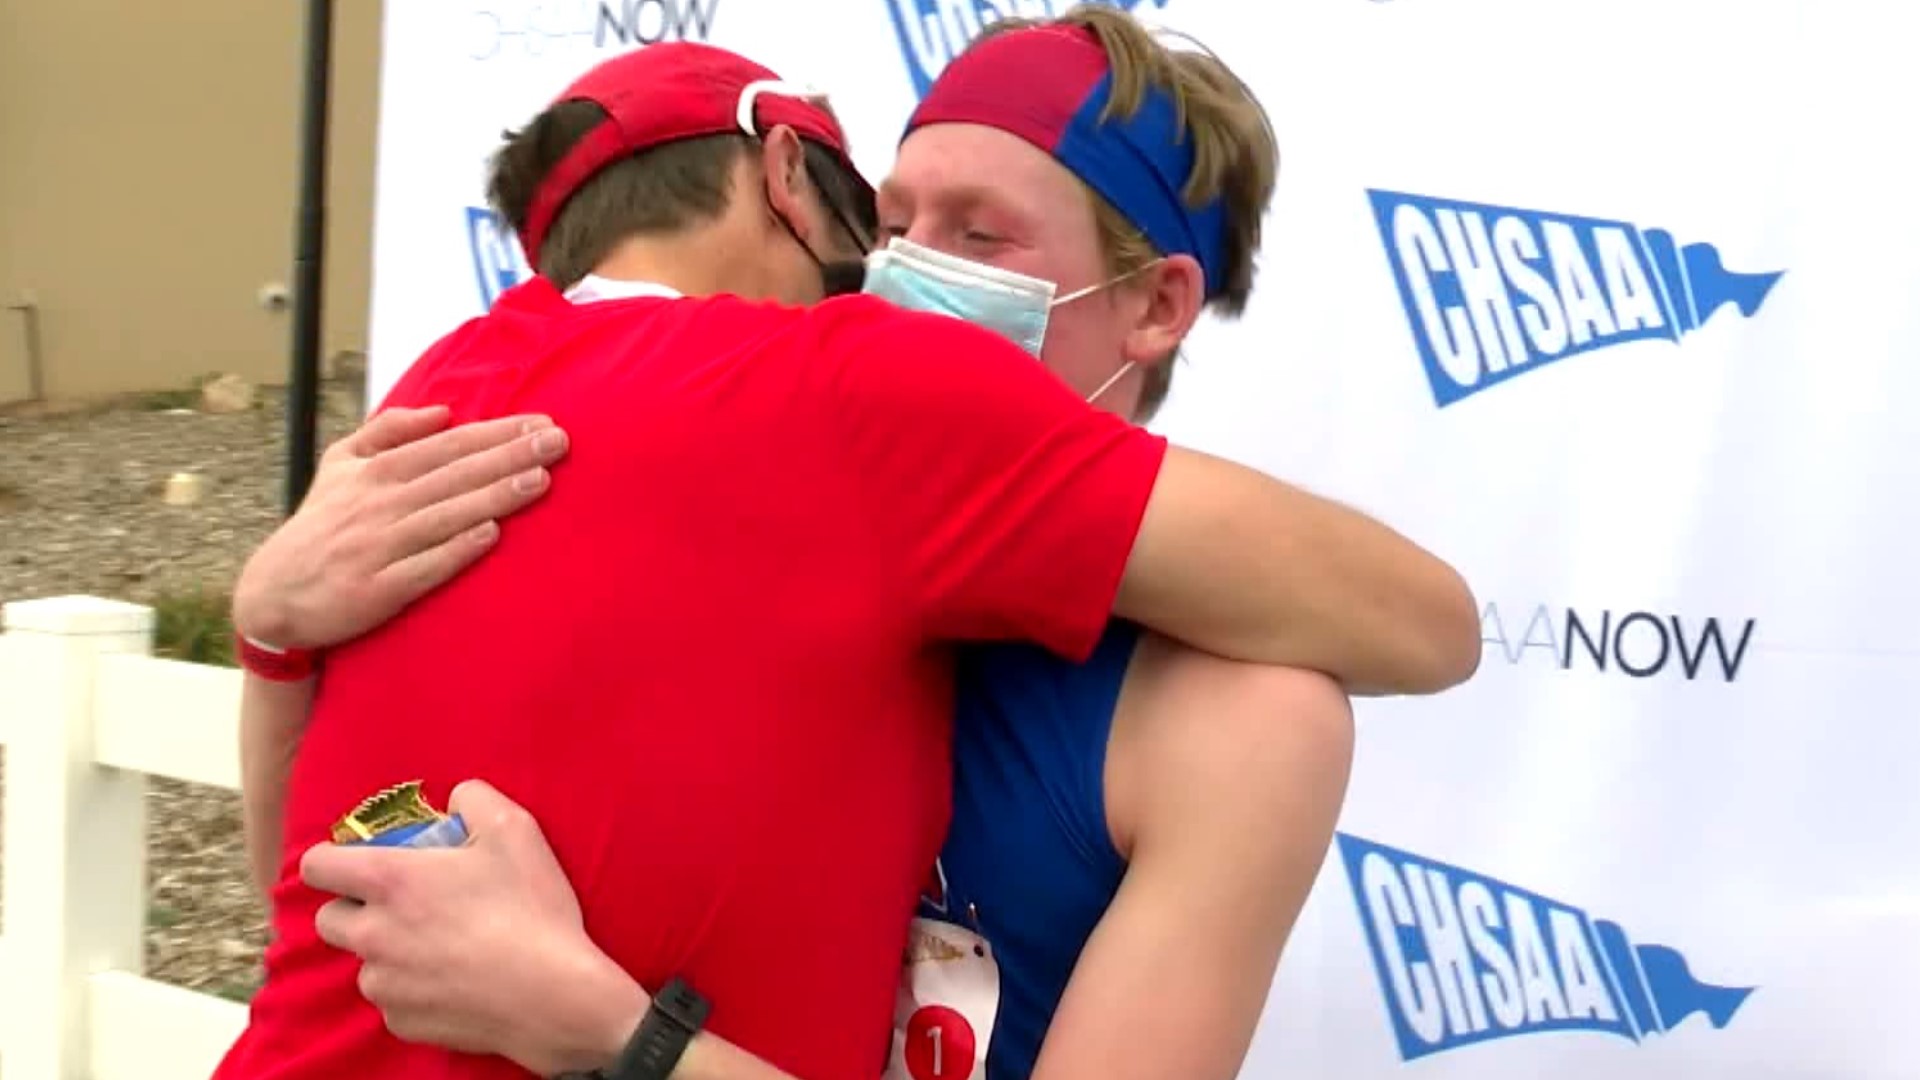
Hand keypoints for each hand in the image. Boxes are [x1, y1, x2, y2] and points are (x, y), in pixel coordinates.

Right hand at [233, 406, 569, 649]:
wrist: (274, 594)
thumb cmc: (320, 525)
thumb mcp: (339, 466)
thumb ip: (387, 432)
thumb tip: (443, 411)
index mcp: (375, 472)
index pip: (447, 445)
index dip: (496, 433)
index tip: (541, 421)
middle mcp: (380, 504)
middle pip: (454, 474)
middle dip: (509, 455)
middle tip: (558, 441)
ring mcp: (379, 547)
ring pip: (446, 515)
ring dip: (494, 496)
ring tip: (540, 480)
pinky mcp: (378, 589)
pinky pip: (424, 567)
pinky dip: (456, 550)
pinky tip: (491, 535)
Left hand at [304, 781, 647, 1075]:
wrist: (551, 996)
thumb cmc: (530, 910)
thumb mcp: (514, 829)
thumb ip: (474, 798)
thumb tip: (456, 798)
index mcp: (390, 882)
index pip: (318, 866)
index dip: (333, 860)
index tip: (360, 862)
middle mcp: (372, 935)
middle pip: (328, 919)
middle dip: (355, 909)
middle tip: (403, 905)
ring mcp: (384, 983)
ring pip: (363, 963)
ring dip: (387, 953)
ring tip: (439, 947)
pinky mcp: (401, 1021)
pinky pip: (392, 1000)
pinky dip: (412, 989)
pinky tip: (453, 981)